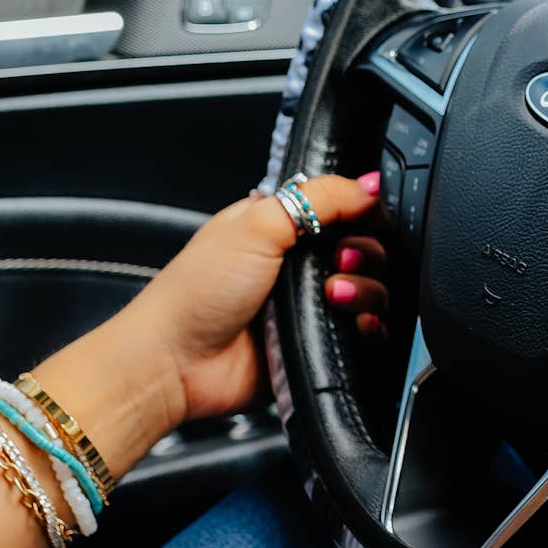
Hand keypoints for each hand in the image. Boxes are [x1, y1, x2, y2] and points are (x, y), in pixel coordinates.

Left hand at [116, 171, 383, 429]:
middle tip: (338, 265)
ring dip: (365, 291)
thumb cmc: (197, 293)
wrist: (176, 362)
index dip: (362, 212)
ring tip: (334, 297)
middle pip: (364, 248)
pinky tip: (354, 323)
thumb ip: (317, 198)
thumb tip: (370, 184)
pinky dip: (369, 327)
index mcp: (280, 224)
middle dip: (364, 255)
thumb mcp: (256, 225)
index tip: (366, 221)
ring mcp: (309, 304)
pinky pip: (365, 332)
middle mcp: (297, 263)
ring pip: (370, 289)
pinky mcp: (316, 341)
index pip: (343, 207)